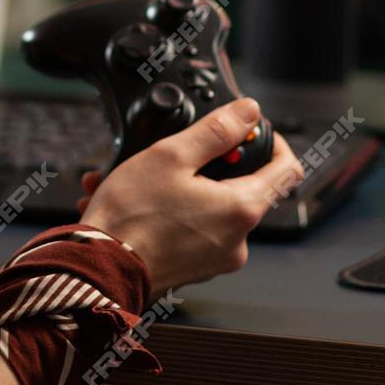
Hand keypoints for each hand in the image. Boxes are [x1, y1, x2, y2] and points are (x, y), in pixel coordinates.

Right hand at [78, 98, 302, 294]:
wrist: (97, 272)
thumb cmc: (131, 219)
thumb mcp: (172, 155)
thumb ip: (216, 130)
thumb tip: (248, 112)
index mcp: (242, 209)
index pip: (287, 168)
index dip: (272, 141)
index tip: (248, 131)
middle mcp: (237, 240)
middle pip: (241, 186)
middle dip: (205, 163)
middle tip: (171, 152)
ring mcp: (215, 258)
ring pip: (206, 207)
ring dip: (174, 187)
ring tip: (132, 177)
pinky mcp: (192, 268)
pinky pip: (188, 229)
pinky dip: (165, 211)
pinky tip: (130, 202)